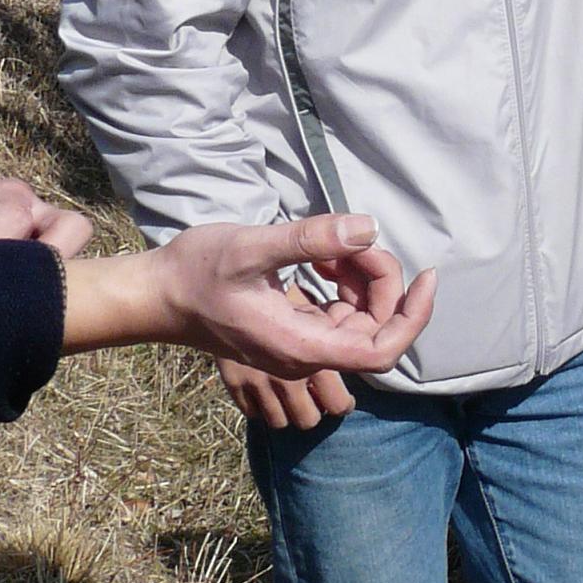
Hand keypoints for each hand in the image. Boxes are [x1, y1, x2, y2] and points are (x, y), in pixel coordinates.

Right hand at [63, 214, 436, 427]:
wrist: (156, 293)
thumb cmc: (196, 271)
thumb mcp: (253, 247)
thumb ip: (309, 240)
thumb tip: (366, 228)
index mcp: (301, 345)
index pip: (382, 351)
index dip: (413, 317)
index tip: (426, 276)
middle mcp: (304, 353)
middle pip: (374, 328)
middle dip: (380, 282)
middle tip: (354, 243)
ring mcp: (298, 344)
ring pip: (357, 318)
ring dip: (360, 279)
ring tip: (332, 246)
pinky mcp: (291, 328)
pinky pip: (336, 312)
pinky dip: (341, 282)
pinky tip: (321, 257)